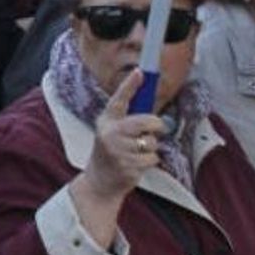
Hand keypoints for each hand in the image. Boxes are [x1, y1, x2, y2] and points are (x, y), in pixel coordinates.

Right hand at [82, 69, 165, 199]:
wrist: (99, 182)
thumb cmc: (110, 154)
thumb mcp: (112, 133)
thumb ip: (128, 121)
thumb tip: (150, 108)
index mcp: (106, 122)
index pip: (119, 99)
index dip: (130, 85)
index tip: (140, 72)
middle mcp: (109, 134)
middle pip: (144, 121)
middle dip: (155, 125)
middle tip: (155, 129)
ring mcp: (118, 150)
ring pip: (151, 142)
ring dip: (151, 148)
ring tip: (137, 153)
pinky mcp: (127, 166)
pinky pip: (152, 158)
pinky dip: (150, 162)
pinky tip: (137, 165)